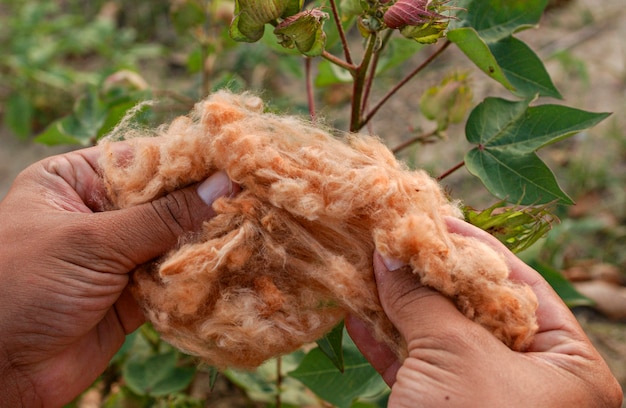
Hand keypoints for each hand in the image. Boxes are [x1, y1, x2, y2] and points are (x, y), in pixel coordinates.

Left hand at [0, 145, 234, 406]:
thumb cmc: (22, 286)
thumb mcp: (91, 241)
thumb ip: (161, 218)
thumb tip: (223, 186)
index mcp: (76, 181)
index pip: (144, 160)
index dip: (188, 161)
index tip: (236, 159)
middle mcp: (99, 213)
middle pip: (163, 201)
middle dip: (203, 202)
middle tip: (253, 194)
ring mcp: (117, 255)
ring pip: (173, 239)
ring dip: (205, 239)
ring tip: (252, 225)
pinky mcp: (132, 293)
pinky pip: (173, 275)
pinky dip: (197, 272)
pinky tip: (230, 260)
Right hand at [347, 217, 622, 407]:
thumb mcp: (455, 357)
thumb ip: (425, 299)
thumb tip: (391, 253)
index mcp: (566, 366)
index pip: (521, 284)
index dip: (474, 246)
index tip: (433, 216)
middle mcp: (530, 381)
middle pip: (474, 308)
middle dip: (428, 274)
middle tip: (394, 238)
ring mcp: (483, 400)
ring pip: (438, 338)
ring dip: (398, 304)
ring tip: (367, 266)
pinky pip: (414, 370)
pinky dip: (384, 343)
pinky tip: (356, 313)